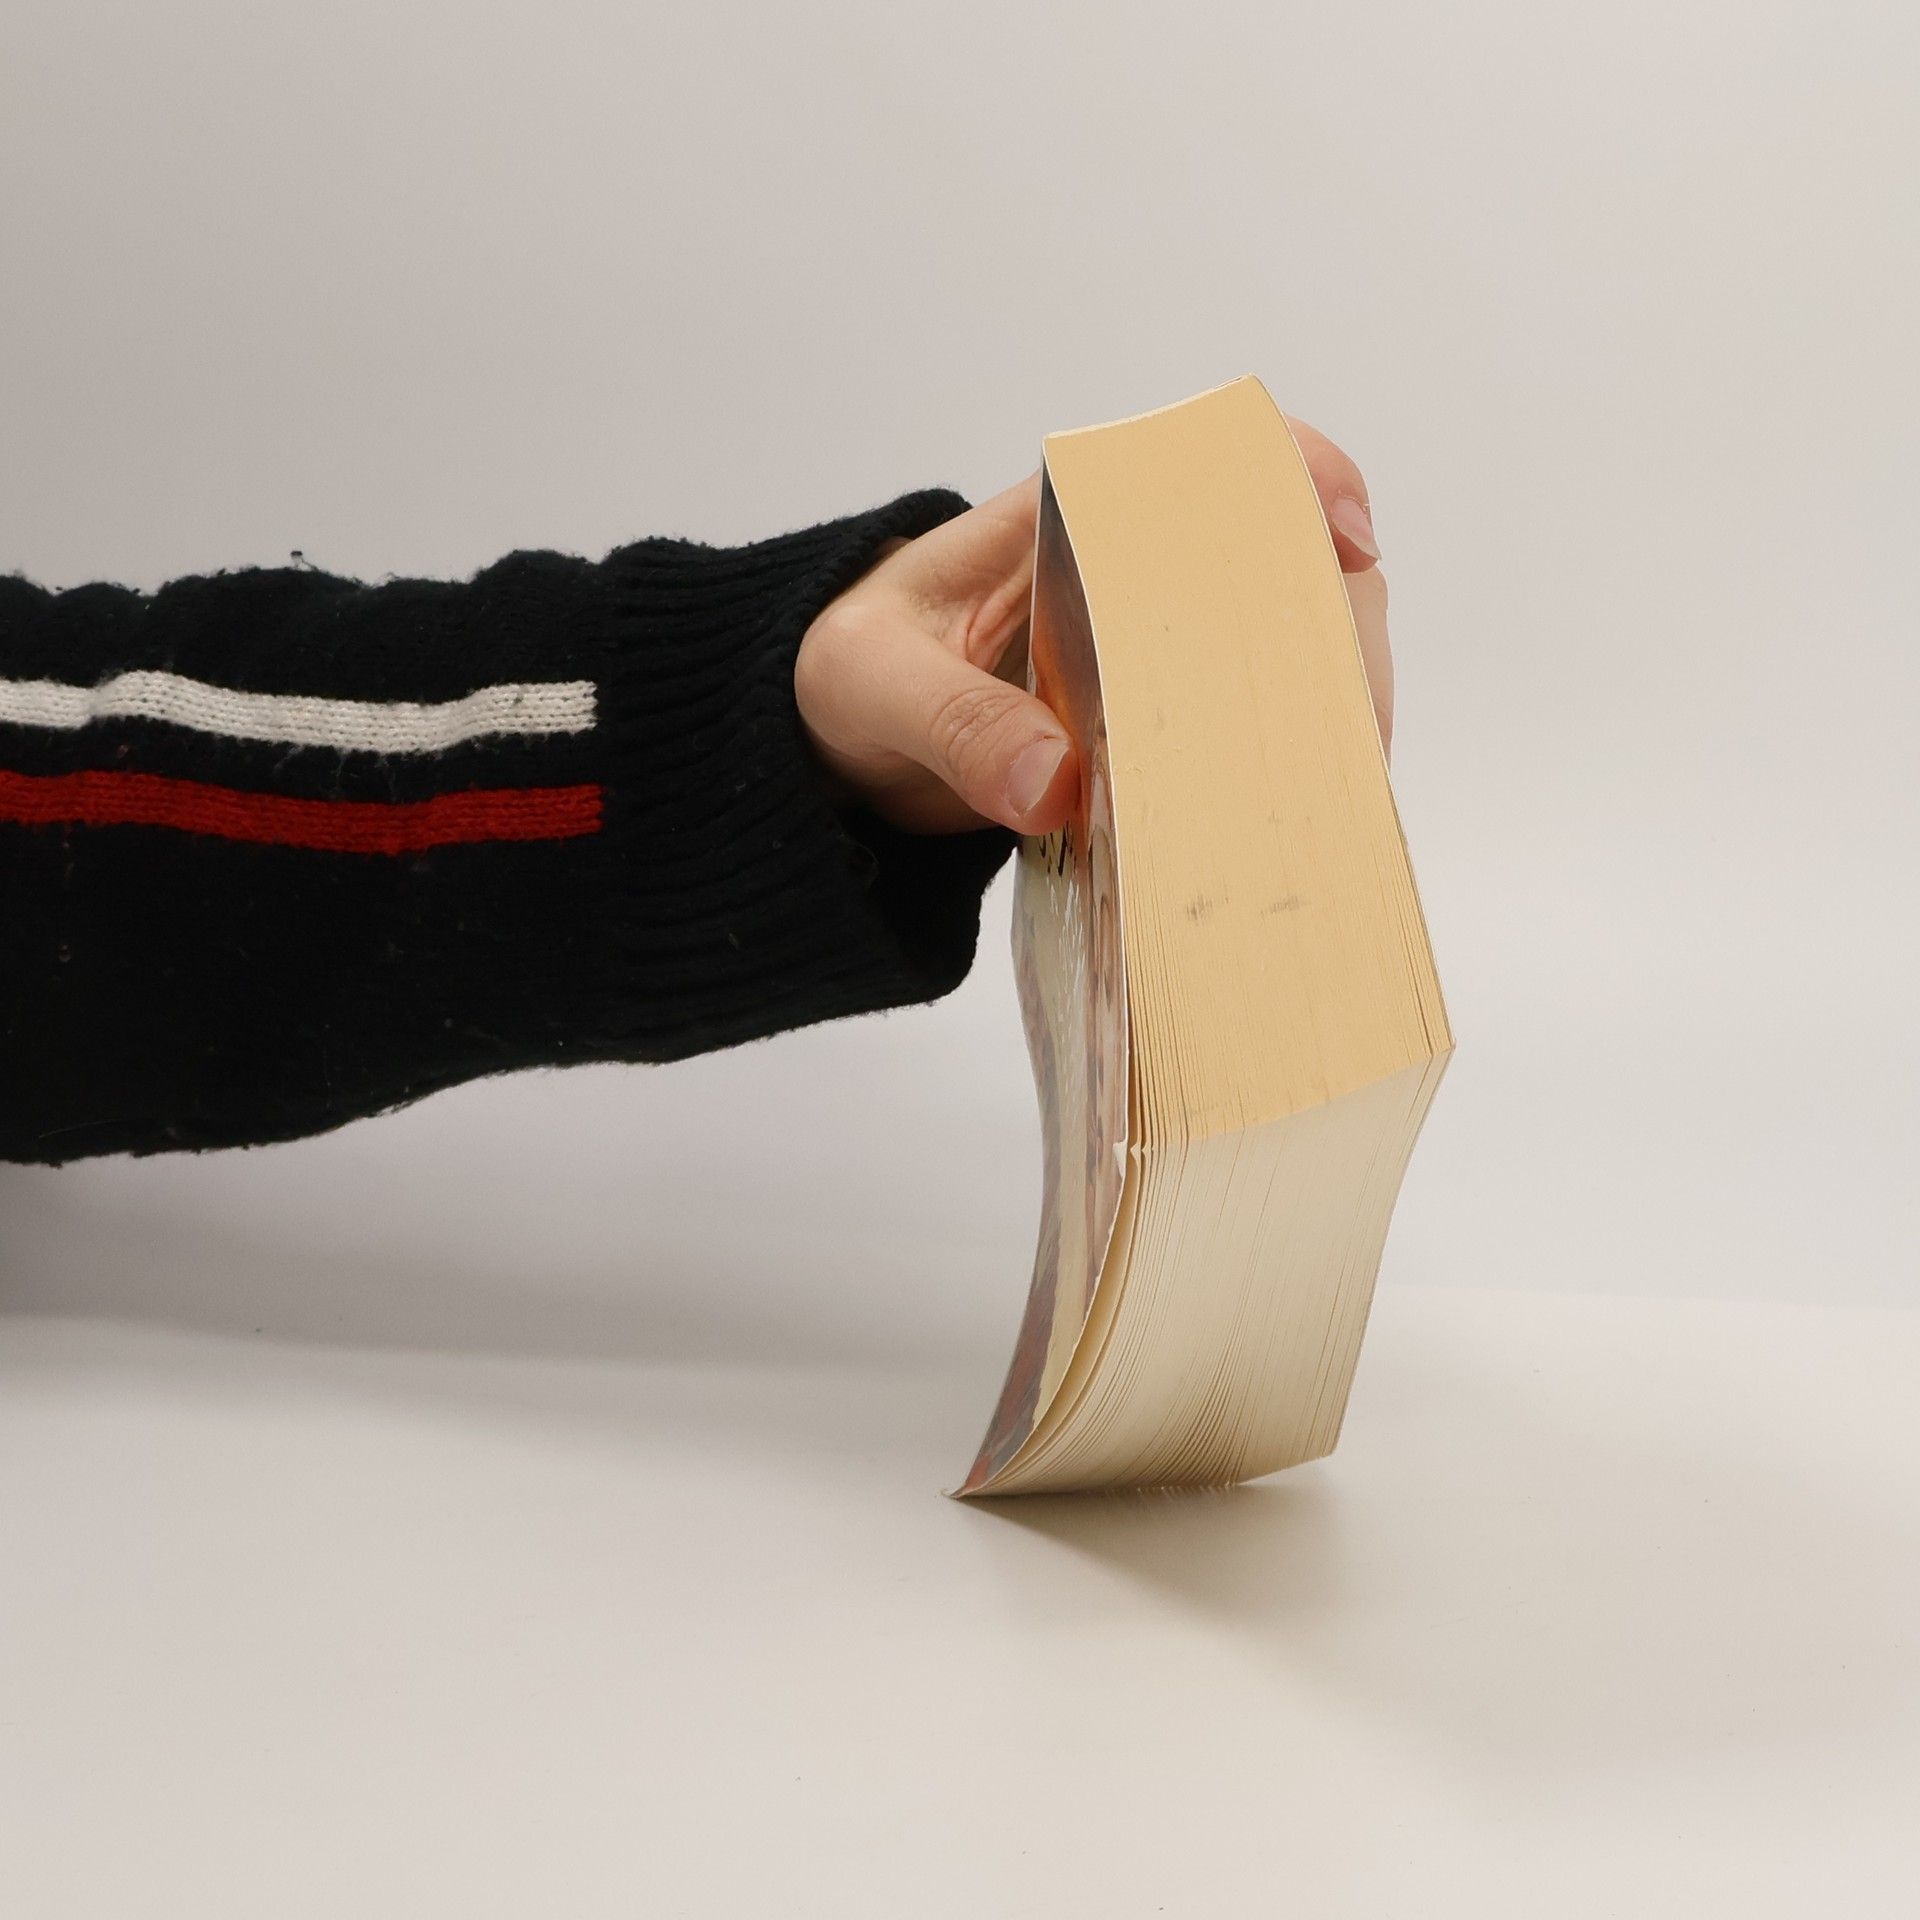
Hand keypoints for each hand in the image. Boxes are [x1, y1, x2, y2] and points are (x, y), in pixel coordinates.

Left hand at [795, 418, 1391, 836]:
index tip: (1344, 542)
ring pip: (1279, 650)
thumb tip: (1054, 785)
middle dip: (1337, 625)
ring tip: (1335, 783)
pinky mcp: (1151, 725)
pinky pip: (1234, 734)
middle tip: (1350, 721)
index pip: (1207, 461)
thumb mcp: (877, 687)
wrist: (833, 733)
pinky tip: (1293, 816)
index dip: (1296, 479)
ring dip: (1322, 707)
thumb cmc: (849, 670)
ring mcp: (1151, 651)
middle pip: (1279, 561)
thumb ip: (957, 724)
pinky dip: (1273, 767)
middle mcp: (1131, 572)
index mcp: (1068, 519)